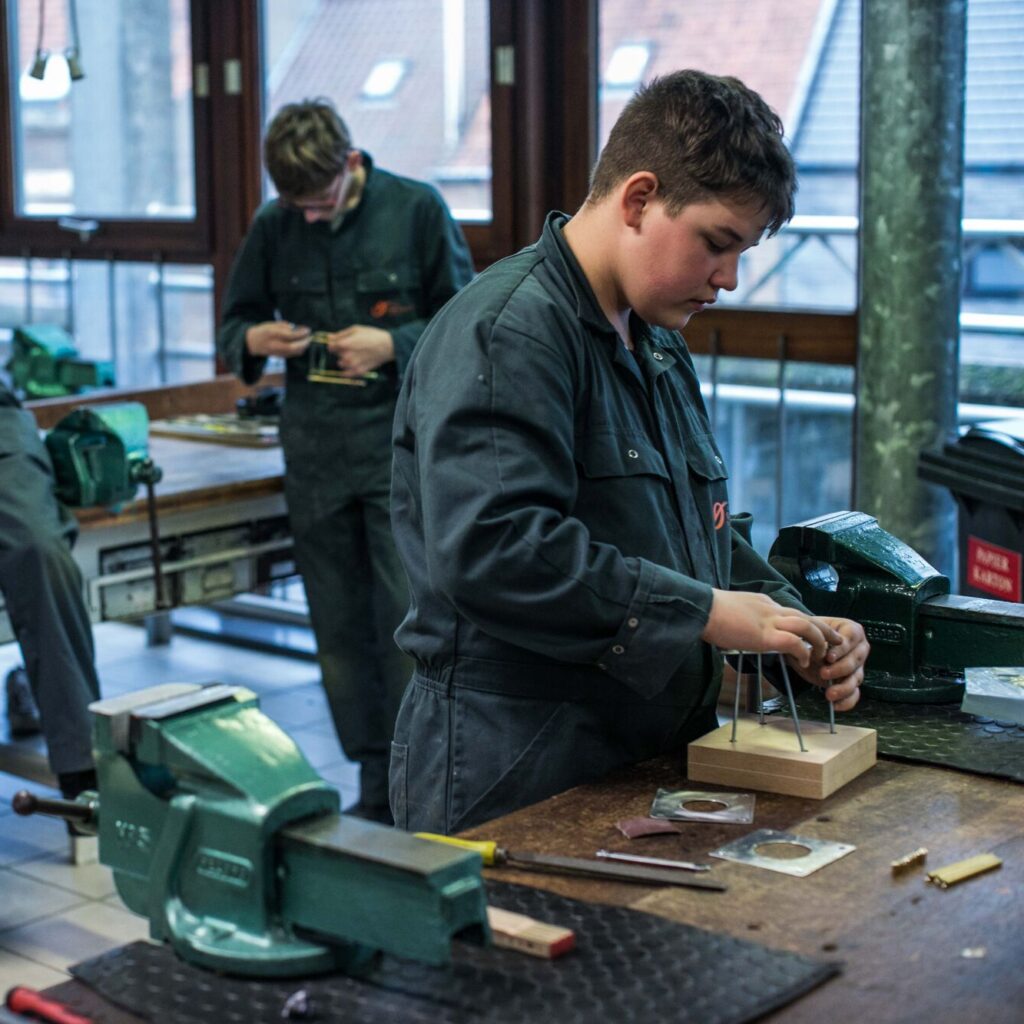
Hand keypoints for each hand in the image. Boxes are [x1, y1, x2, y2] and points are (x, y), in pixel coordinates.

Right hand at [245, 321, 310, 357]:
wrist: (253, 344)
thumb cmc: (263, 331)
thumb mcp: (272, 325)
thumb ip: (284, 326)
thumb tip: (296, 328)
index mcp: (272, 335)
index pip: (290, 336)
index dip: (301, 333)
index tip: (308, 329)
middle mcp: (276, 345)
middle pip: (294, 347)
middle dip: (305, 342)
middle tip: (310, 336)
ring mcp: (278, 353)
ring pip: (295, 352)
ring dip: (304, 346)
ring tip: (307, 339)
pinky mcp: (282, 356)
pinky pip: (294, 354)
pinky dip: (300, 349)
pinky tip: (302, 343)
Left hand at [325, 325, 393, 375]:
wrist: (388, 346)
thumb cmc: (372, 335)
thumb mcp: (356, 329)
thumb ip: (341, 334)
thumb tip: (329, 337)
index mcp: (345, 344)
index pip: (331, 347)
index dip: (333, 344)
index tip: (337, 343)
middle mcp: (347, 355)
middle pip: (337, 354)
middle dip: (341, 351)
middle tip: (351, 347)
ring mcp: (353, 365)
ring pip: (341, 363)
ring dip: (344, 360)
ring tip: (354, 355)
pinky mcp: (359, 371)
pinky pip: (347, 374)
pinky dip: (346, 371)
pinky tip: (351, 365)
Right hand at [700, 590, 842, 668]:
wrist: (700, 608)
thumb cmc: (706, 611)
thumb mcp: (730, 610)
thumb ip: (741, 618)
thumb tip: (739, 629)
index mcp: (761, 603)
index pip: (790, 613)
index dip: (804, 625)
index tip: (810, 635)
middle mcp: (770, 609)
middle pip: (805, 616)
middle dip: (824, 629)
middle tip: (836, 640)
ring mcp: (769, 621)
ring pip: (806, 626)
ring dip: (819, 640)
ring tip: (823, 655)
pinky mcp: (764, 635)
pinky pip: (794, 642)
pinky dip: (803, 651)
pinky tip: (805, 661)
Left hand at [787, 617, 868, 711]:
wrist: (803, 646)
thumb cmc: (811, 635)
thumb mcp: (811, 631)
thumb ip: (816, 638)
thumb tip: (819, 651)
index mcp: (853, 631)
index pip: (850, 640)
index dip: (841, 649)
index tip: (829, 657)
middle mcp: (860, 649)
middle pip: (854, 661)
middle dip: (839, 669)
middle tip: (823, 673)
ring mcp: (858, 667)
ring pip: (855, 678)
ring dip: (843, 688)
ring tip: (829, 694)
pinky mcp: (852, 682)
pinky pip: (854, 694)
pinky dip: (846, 701)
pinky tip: (836, 705)